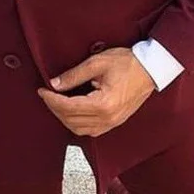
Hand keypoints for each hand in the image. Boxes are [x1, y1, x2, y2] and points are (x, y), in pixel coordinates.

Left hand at [37, 47, 155, 136]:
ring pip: (79, 129)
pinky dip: (77, 123)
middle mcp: (108, 118)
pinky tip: (71, 111)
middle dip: (55, 108)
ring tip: (56, 102)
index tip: (42, 90)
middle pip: (71, 120)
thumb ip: (74, 75)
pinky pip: (91, 130)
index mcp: (103, 104)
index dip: (51, 99)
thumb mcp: (97, 63)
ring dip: (64, 118)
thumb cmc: (127, 63)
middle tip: (46, 94)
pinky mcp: (115, 122)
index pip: (69, 107)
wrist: (150, 69)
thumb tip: (54, 84)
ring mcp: (112, 123)